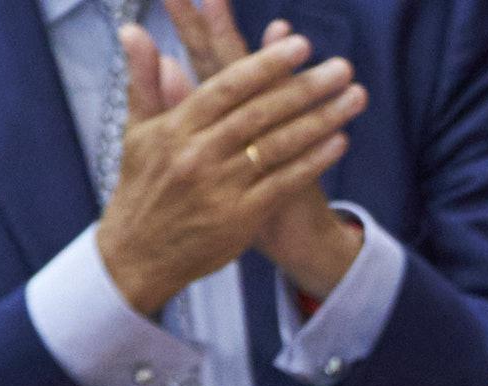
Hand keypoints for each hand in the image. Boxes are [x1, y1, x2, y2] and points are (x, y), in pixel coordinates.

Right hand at [162, 0, 368, 301]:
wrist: (139, 254)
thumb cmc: (142, 187)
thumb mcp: (137, 131)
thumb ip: (144, 79)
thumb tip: (133, 28)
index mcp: (175, 128)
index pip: (226, 87)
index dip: (265, 64)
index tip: (300, 44)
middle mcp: (198, 154)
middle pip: (260, 113)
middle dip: (305, 88)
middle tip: (342, 68)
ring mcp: (221, 187)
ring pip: (278, 146)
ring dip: (321, 120)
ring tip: (353, 98)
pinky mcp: (240, 218)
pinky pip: (284, 183)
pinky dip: (313, 161)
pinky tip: (340, 141)